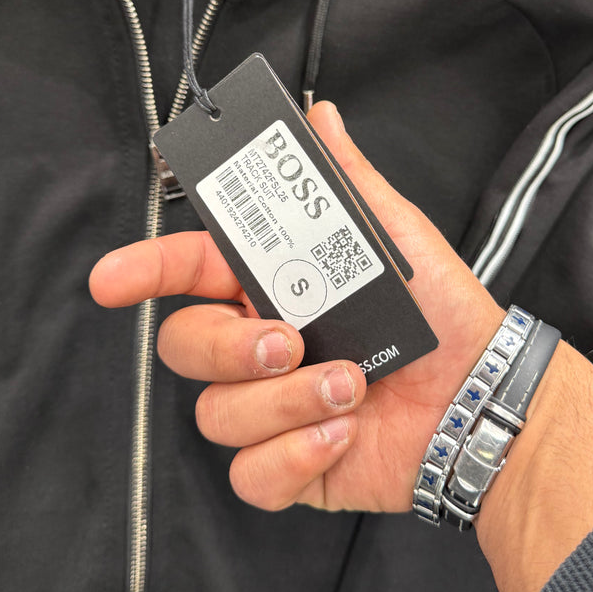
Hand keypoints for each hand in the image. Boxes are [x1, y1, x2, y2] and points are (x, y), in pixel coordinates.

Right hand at [90, 102, 503, 513]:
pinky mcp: (289, 464)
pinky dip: (296, 457)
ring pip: (217, 413)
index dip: (147, 269)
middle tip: (289, 343)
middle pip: (186, 345)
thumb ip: (349, 181)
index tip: (113, 278)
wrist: (480, 395)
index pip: (191, 271)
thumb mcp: (398, 238)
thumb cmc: (441, 312)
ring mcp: (270, 407)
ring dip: (286, 403)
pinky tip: (344, 435)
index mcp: (275, 285)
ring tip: (351, 388)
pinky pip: (251, 474)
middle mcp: (261, 345)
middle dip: (231, 347)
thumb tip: (321, 116)